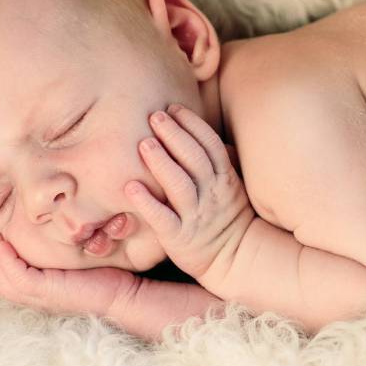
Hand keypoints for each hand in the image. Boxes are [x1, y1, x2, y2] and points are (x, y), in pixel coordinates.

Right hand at [0, 232, 222, 342]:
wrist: (155, 297)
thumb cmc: (142, 273)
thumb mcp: (114, 250)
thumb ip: (102, 234)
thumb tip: (99, 211)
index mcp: (68, 285)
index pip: (29, 276)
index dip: (11, 258)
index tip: (4, 232)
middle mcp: (58, 293)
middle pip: (12, 281)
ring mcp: (57, 296)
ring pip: (11, 283)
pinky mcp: (60, 294)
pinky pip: (24, 282)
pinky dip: (9, 265)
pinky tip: (3, 245)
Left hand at [125, 104, 252, 285]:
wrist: (235, 257)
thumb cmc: (226, 216)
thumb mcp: (230, 185)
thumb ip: (219, 160)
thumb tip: (203, 132)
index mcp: (224, 179)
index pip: (210, 145)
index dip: (193, 124)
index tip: (175, 108)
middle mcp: (211, 194)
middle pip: (194, 159)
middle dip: (175, 135)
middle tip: (155, 116)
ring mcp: (196, 215)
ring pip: (180, 185)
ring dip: (162, 163)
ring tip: (144, 143)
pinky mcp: (179, 237)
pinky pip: (163, 218)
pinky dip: (147, 203)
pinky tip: (130, 188)